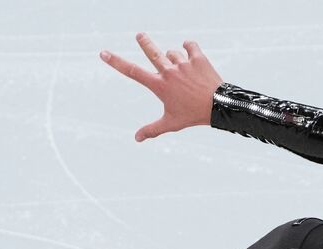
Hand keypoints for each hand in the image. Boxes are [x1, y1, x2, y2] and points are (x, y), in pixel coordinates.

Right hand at [99, 33, 223, 142]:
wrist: (218, 107)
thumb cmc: (193, 116)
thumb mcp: (171, 123)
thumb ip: (152, 130)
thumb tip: (136, 138)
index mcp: (159, 86)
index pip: (132, 72)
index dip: (116, 62)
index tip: (104, 53)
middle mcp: (169, 71)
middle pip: (151, 52)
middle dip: (144, 42)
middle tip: (140, 36)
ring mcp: (183, 63)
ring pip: (172, 53)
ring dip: (174, 58)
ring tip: (183, 72)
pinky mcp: (198, 57)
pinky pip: (190, 45)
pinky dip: (189, 48)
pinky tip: (189, 53)